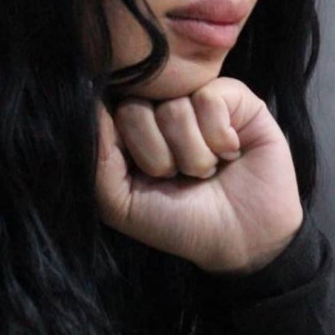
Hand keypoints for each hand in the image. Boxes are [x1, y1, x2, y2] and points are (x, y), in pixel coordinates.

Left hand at [96, 78, 303, 273]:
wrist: (242, 238)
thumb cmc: (179, 220)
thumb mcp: (122, 203)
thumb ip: (98, 159)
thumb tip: (91, 106)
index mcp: (132, 128)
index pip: (108, 113)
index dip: (127, 148)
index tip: (147, 176)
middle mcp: (161, 106)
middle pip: (135, 109)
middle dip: (158, 158)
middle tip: (181, 176)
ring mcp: (196, 97)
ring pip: (174, 106)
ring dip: (194, 154)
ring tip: (209, 169)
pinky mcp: (234, 95)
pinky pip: (209, 98)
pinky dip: (218, 136)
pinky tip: (230, 152)